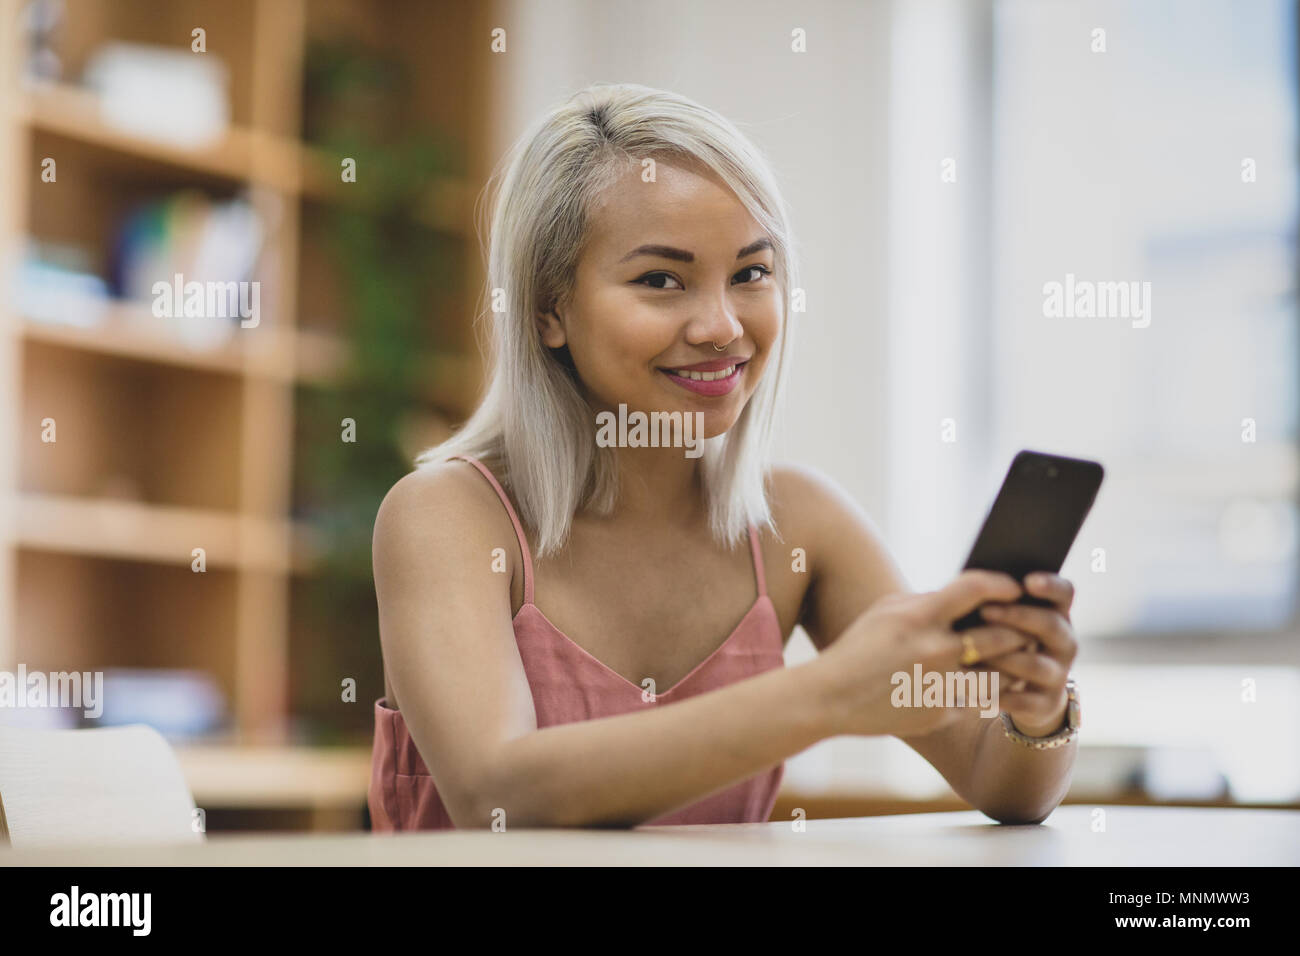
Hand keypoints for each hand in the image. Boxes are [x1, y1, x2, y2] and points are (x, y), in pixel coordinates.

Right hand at [816, 570, 1031, 737]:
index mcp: (919, 617)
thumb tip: (969, 598)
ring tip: (1014, 658)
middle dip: (1019, 630)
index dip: (1002, 585)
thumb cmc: (859, 647)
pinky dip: (987, 692)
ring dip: (1011, 666)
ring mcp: (939, 685)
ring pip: (1001, 675)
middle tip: (1027, 628)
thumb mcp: (886, 612)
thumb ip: (927, 602)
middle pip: (1002, 635)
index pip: (976, 589)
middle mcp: (934, 649)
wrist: (832, 696)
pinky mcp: (941, 713)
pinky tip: (987, 685)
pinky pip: (980, 701)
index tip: (1014, 588)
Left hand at [977, 572, 1077, 736]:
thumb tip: (966, 583)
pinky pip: (1026, 700)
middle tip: (985, 611)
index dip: (1050, 585)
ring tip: (975, 653)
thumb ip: (995, 602)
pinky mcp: (1046, 704)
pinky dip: (1002, 695)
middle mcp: (1064, 642)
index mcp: (1055, 614)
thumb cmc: (1002, 643)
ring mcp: (1058, 674)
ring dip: (1006, 657)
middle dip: (1017, 616)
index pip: (1064, 592)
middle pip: (1050, 624)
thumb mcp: (1002, 620)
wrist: (1021, 695)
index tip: (1028, 582)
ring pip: (1036, 664)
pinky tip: (978, 691)